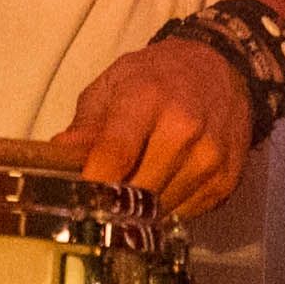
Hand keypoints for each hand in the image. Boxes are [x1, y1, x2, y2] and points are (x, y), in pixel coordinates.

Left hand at [53, 37, 252, 216]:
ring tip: (132, 191)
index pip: (115, 155)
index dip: (92, 185)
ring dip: (142, 209)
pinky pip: (187, 214)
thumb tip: (56, 160)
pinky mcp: (227, 181)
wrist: (222, 69)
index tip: (74, 203)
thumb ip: (85, 124)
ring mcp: (210, 158)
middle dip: (114, 202)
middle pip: (138, 190)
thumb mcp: (112, 85)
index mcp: (147, 99)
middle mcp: (184, 129)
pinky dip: (168, 209)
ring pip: (162, 209)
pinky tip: (163, 187)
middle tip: (99, 203)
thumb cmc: (156, 76)